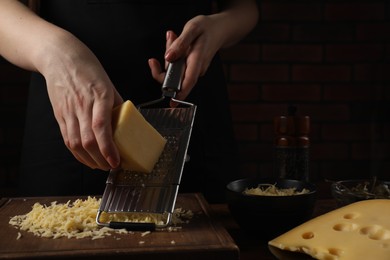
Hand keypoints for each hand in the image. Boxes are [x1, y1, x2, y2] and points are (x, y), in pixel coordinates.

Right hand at [43, 32, 122, 169]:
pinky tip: (87, 158)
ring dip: (89, 160)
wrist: (59, 57)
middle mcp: (82, 105)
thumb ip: (116, 105)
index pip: (101, 127)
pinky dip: (78, 153)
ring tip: (101, 166)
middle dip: (101, 160)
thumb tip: (127, 123)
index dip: (108, 148)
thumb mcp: (109, 84)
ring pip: (76, 144)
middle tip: (112, 166)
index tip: (116, 161)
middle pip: (88, 141)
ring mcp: (68, 111)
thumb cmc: (87, 69)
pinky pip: (67, 139)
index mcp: (99, 96)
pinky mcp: (59, 115)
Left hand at [148, 15, 221, 102]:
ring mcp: (194, 69)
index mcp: (198, 60)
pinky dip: (173, 53)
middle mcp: (196, 68)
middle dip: (165, 61)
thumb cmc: (208, 28)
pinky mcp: (191, 67)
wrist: (220, 29)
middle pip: (174, 75)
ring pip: (174, 69)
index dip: (180, 93)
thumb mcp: (193, 28)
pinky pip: (177, 65)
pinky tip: (176, 40)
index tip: (172, 101)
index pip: (188, 81)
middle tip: (170, 38)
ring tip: (174, 36)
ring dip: (169, 54)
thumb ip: (180, 43)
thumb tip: (168, 57)